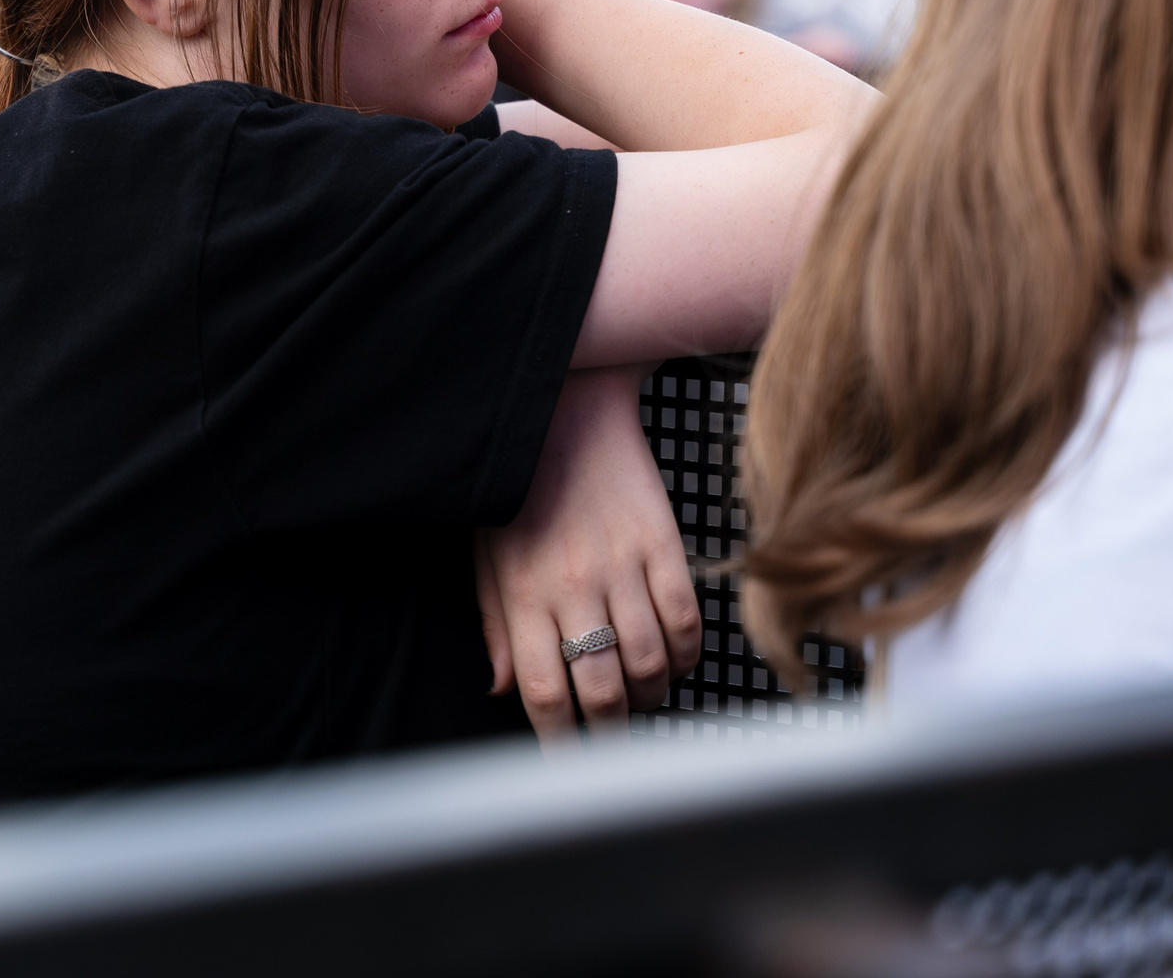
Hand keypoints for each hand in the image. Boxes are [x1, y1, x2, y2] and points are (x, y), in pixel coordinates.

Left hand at [476, 366, 701, 740]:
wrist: (567, 408)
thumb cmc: (518, 485)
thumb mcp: (486, 554)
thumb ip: (495, 625)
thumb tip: (504, 690)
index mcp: (521, 592)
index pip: (543, 691)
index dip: (559, 741)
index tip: (567, 764)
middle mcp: (572, 584)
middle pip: (603, 689)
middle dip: (610, 735)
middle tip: (611, 746)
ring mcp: (622, 564)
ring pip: (650, 662)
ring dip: (650, 697)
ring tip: (640, 700)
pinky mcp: (663, 543)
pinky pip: (686, 618)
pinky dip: (686, 653)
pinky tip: (674, 659)